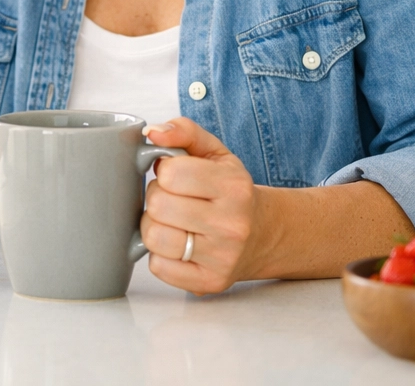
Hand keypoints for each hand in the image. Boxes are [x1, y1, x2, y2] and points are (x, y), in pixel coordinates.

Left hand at [140, 117, 260, 293]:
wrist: (262, 234)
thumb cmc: (230, 190)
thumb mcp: (214, 151)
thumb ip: (183, 130)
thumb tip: (152, 132)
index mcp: (233, 186)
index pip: (170, 173)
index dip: (165, 171)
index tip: (175, 175)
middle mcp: (232, 224)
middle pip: (158, 206)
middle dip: (158, 197)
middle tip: (173, 198)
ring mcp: (222, 258)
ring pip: (153, 238)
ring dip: (155, 226)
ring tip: (172, 220)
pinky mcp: (209, 283)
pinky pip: (158, 267)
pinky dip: (160, 254)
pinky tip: (177, 243)